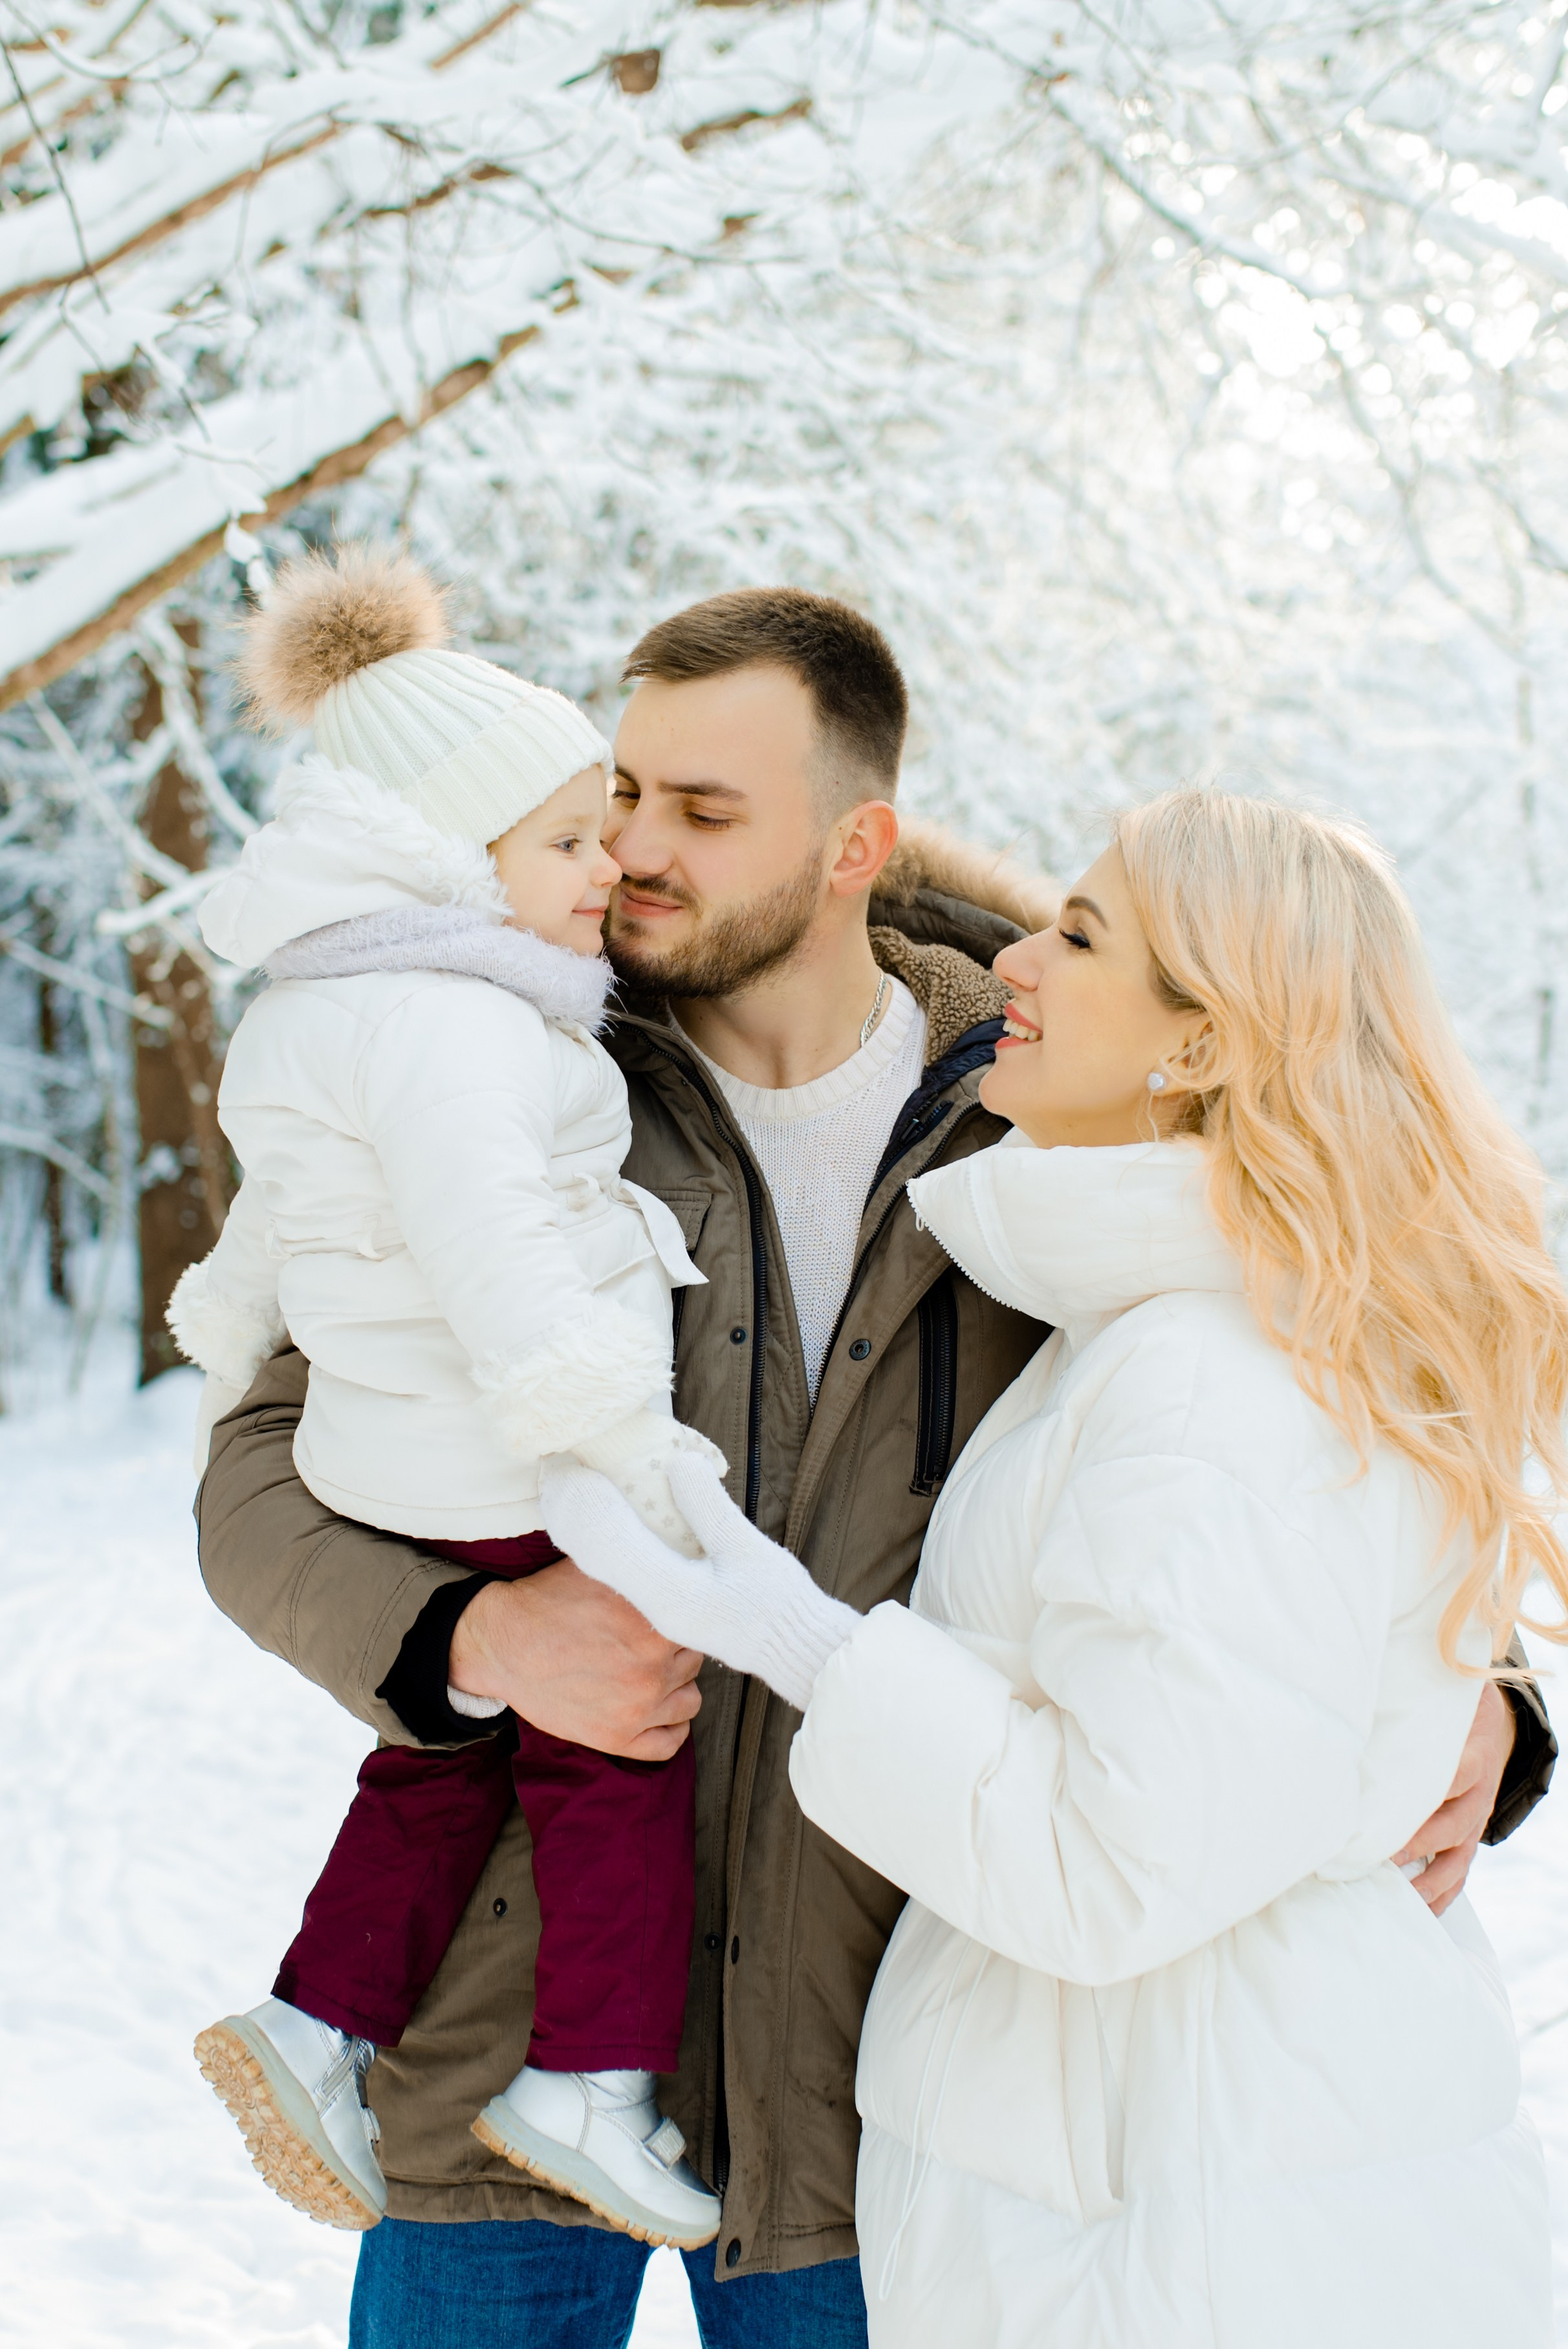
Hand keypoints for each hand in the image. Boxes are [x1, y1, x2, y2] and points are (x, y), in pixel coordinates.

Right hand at [447, 1557, 702, 1760]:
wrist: (502, 1643)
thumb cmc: (548, 1602)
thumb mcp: (598, 1568)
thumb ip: (643, 1567)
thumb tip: (681, 1553)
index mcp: (651, 1621)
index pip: (699, 1621)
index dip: (686, 1615)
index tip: (676, 1615)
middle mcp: (650, 1668)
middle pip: (694, 1659)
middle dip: (676, 1650)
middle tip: (651, 1642)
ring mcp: (636, 1708)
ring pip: (691, 1700)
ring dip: (676, 1686)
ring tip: (652, 1673)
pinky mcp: (617, 1738)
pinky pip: (669, 1743)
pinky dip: (671, 1728)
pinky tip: (659, 1711)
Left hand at [542, 1454, 859, 1712]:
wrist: (796, 1650)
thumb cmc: (778, 1605)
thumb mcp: (747, 1549)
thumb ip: (708, 1507)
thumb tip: (677, 1462)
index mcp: (665, 1594)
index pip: (607, 1543)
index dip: (585, 1503)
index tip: (569, 1469)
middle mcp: (652, 1607)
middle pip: (599, 1555)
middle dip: (579, 1513)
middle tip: (564, 1472)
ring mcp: (659, 1613)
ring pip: (611, 1565)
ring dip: (595, 1528)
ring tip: (581, 1489)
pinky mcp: (671, 1609)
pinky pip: (628, 1572)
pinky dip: (615, 1543)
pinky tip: (617, 1523)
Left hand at [1393, 1680, 1514, 1915]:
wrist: (1490, 1726)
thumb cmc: (1451, 1712)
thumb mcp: (1441, 1700)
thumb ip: (1411, 1699)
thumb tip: (1362, 1688)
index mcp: (1470, 1757)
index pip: (1454, 1776)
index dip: (1427, 1792)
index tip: (1388, 1805)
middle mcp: (1477, 1795)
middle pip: (1451, 1826)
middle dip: (1417, 1844)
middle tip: (1380, 1857)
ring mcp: (1474, 1821)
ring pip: (1457, 1859)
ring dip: (1427, 1881)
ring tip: (1394, 1897)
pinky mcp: (1468, 1839)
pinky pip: (1459, 1874)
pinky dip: (1440, 1895)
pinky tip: (1417, 1911)